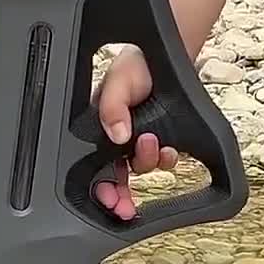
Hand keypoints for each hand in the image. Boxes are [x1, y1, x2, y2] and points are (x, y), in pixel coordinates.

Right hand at [96, 46, 177, 219]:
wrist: (167, 56)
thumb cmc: (136, 64)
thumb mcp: (117, 81)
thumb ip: (112, 107)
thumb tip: (117, 134)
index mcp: (101, 129)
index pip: (95, 165)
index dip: (100, 187)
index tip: (109, 201)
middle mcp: (119, 138)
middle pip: (116, 176)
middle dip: (120, 194)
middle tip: (127, 207)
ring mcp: (141, 139)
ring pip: (142, 168)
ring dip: (147, 163)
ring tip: (154, 146)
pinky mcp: (164, 137)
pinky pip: (164, 160)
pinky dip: (167, 159)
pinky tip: (169, 150)